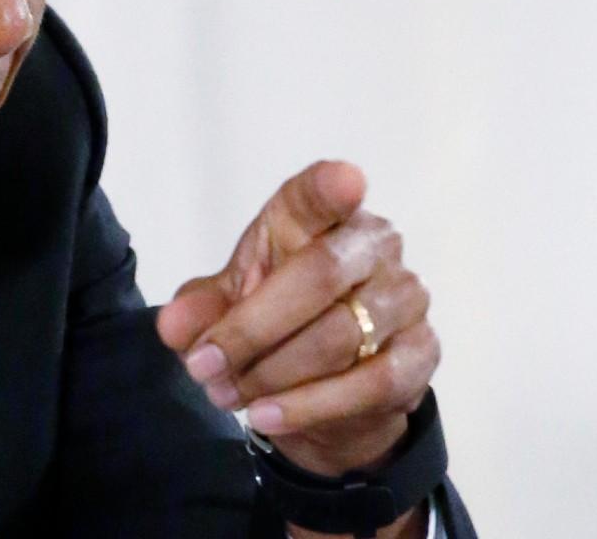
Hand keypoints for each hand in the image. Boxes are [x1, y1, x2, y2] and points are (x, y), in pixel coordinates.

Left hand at [156, 161, 439, 480]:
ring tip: (226, 395)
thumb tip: (174, 325)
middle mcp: (374, 245)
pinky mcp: (422, 354)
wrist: (324, 391)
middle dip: (251, 328)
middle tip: (204, 366)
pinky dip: (310, 406)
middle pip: (321, 274)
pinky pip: (371, 384)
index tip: (346, 181)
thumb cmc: (274, 320)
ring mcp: (406, 297)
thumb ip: (200, 309)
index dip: (332, 187)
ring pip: (341, 336)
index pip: (321, 195)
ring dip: (273, 374)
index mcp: (318, 218)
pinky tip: (268, 416)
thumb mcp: (226, 308)